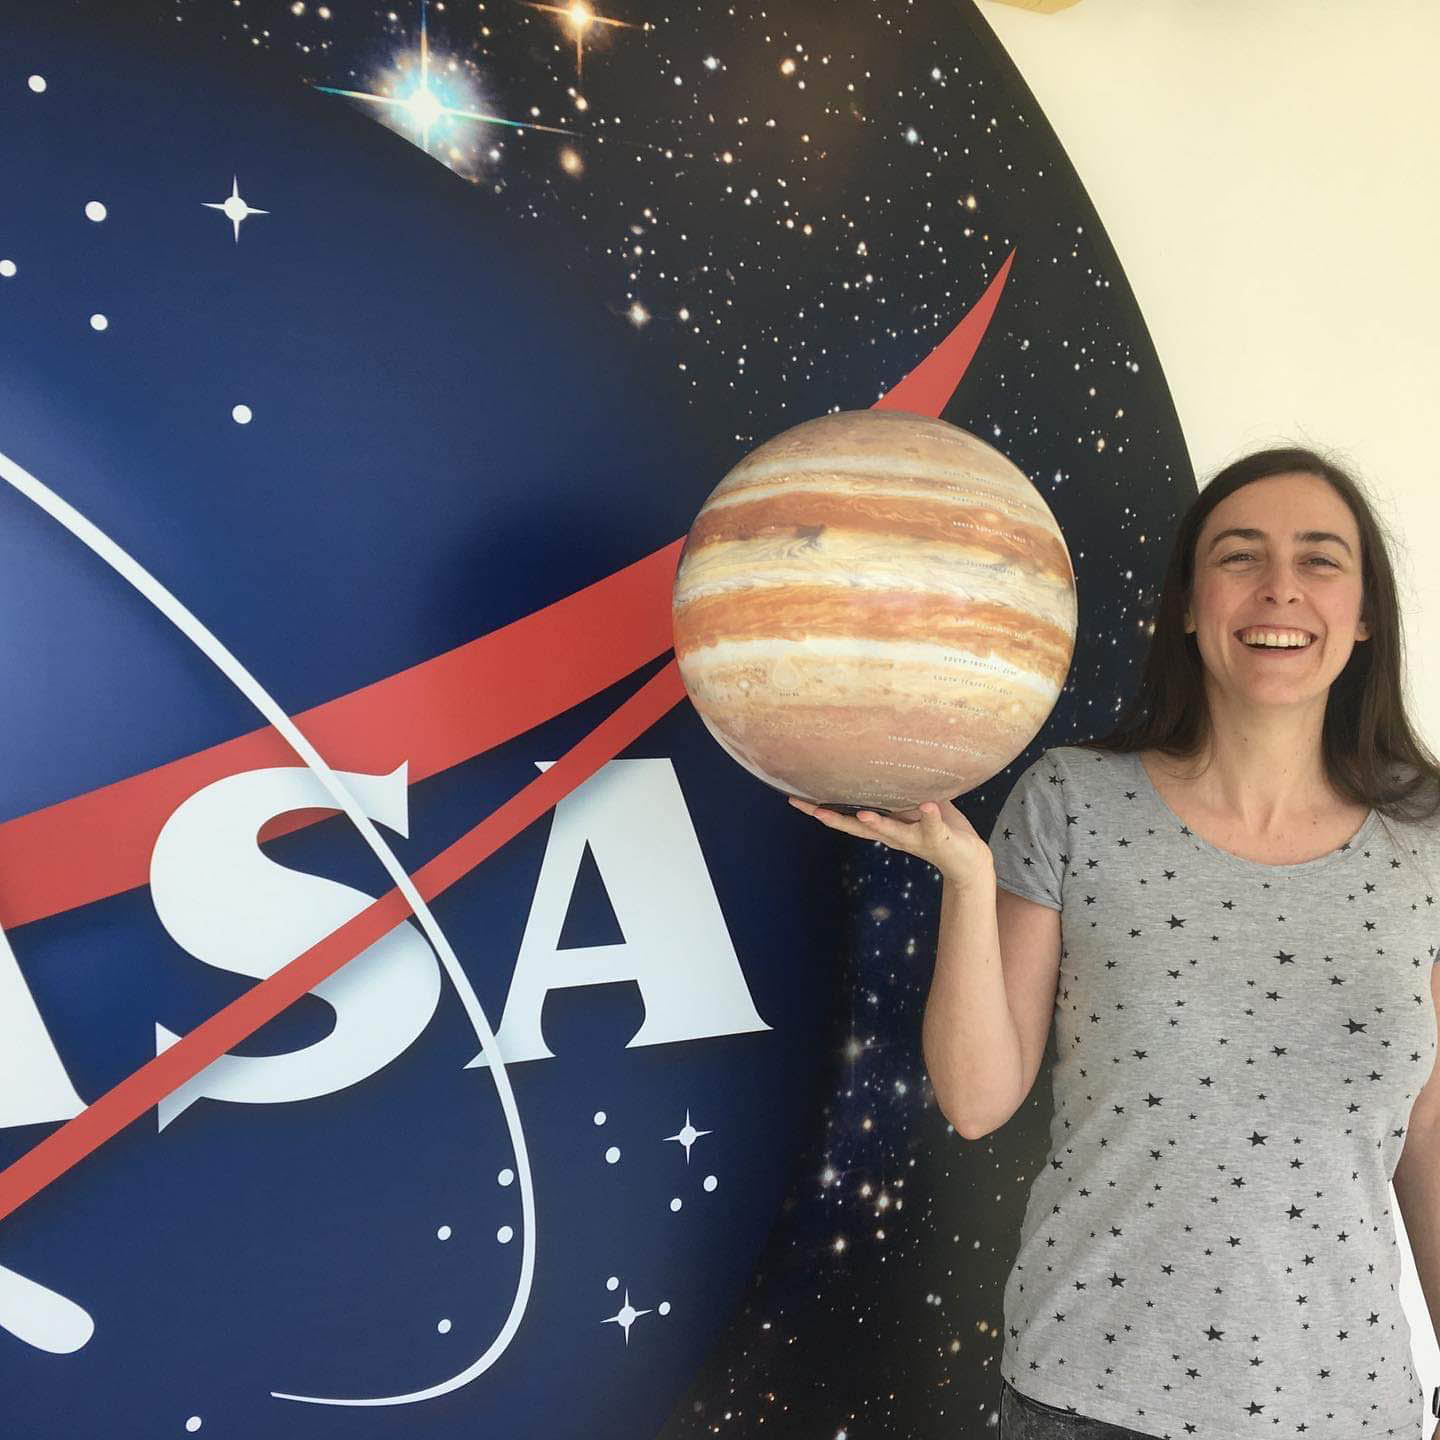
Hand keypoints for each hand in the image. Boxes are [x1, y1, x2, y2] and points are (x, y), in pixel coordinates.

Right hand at [786, 793, 993, 885]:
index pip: (847, 818)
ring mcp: (915, 837)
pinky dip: (930, 816)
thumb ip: (900, 788)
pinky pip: (934, 825)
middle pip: (858, 828)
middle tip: (811, 809)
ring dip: (878, 823)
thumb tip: (884, 759)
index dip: (821, 810)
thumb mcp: (915, 804)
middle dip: (835, 819)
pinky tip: (927, 805)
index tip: (795, 799)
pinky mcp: (939, 838)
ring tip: (863, 814)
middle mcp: (894, 835)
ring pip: (892, 831)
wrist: (968, 860)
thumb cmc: (940, 827)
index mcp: (884, 826)